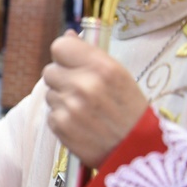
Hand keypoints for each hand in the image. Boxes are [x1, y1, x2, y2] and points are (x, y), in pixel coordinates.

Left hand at [42, 31, 148, 167]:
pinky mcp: (60, 125)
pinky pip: (51, 112)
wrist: (136, 150)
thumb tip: (67, 35)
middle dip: (62, 79)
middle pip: (50, 70)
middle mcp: (84, 85)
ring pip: (49, 92)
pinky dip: (62, 117)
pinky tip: (80, 123)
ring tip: (85, 110)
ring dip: (62, 99)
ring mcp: (70, 106)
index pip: (59, 46)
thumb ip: (90, 55)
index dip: (64, 55)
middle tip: (82, 91)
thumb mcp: (119, 75)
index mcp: (102, 67)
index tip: (72, 63)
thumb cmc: (129, 110)